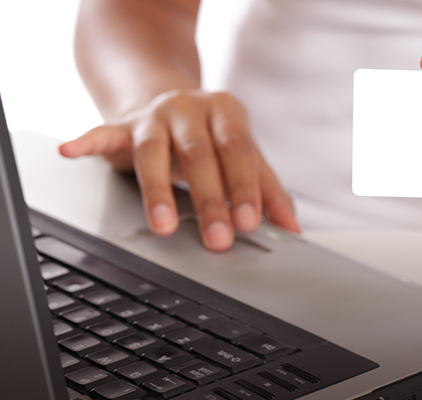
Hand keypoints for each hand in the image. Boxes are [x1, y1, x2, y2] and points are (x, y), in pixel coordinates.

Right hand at [59, 89, 299, 250]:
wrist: (171, 103)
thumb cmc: (215, 138)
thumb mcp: (244, 157)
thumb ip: (268, 190)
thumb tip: (293, 230)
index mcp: (227, 112)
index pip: (239, 150)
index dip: (245, 186)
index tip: (251, 222)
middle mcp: (191, 109)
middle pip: (200, 154)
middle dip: (210, 199)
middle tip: (218, 238)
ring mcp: (154, 115)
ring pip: (154, 152)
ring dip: (158, 191)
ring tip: (163, 226)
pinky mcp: (122, 125)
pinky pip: (102, 132)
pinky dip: (86, 142)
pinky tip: (72, 151)